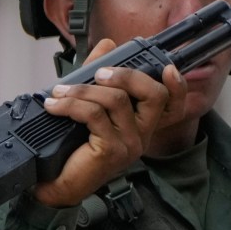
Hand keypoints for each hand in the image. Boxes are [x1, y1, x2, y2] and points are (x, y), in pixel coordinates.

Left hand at [33, 42, 184, 207]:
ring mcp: (129, 144)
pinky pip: (95, 116)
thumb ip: (99, 77)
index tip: (168, 67)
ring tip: (59, 92)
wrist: (53, 184)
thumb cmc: (70, 148)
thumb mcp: (87, 107)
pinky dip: (71, 105)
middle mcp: (142, 134)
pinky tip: (54, 106)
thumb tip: (108, 44)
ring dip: (83, 90)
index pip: (173, 104)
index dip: (177, 85)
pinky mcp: (111, 150)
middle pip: (153, 94)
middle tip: (98, 73)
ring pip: (117, 101)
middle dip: (126, 75)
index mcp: (141, 124)